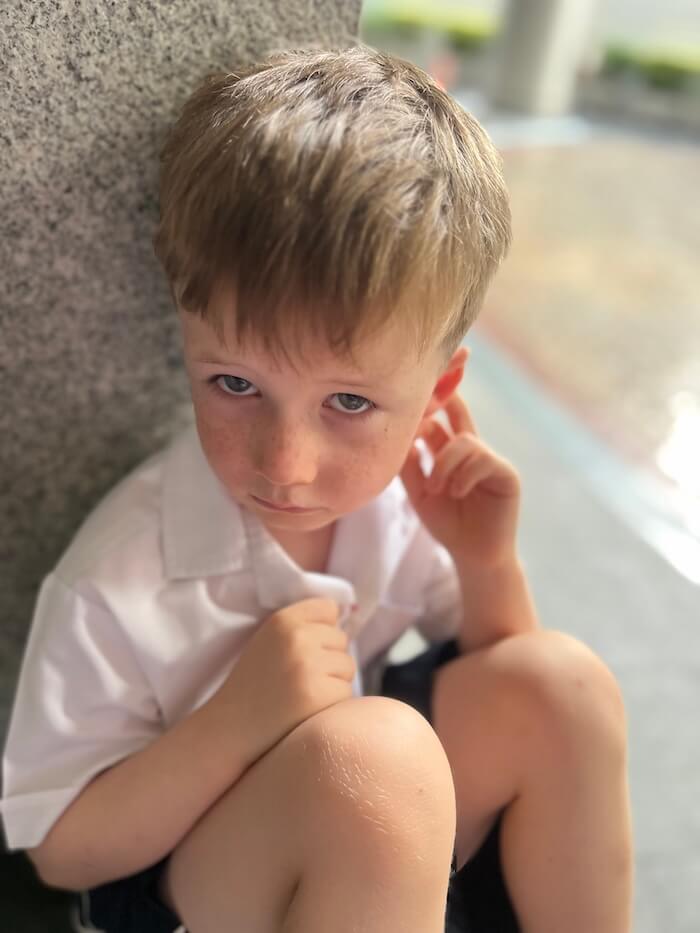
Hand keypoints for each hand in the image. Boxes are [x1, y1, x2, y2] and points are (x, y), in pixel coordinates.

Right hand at [211, 598, 355, 766]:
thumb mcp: (268, 641)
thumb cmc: (253, 684)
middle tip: (300, 677)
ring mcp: (309, 666)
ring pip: (347, 666)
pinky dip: (331, 703)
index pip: (328, 608)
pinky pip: (346, 692)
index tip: (308, 647)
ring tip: (302, 693)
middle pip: (341, 640)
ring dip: (333, 681)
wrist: (230, 726)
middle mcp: (297, 638)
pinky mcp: (319, 695)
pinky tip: (306, 709)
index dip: (323, 629)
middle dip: (328, 658)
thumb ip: (301, 626)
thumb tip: (347, 615)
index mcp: (282, 620)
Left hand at [400, 392, 520, 569]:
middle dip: (444, 401)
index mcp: (450, 454)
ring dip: (444, 463)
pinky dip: (464, 475)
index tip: (410, 404)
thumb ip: (411, 466)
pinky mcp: (506, 474)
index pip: (438, 420)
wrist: (472, 555)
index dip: (426, 409)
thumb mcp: (420, 494)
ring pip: (465, 441)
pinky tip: (457, 492)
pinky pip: (483, 460)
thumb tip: (404, 436)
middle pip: (458, 413)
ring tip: (436, 489)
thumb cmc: (447, 524)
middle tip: (428, 400)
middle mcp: (472, 452)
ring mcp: (490, 460)